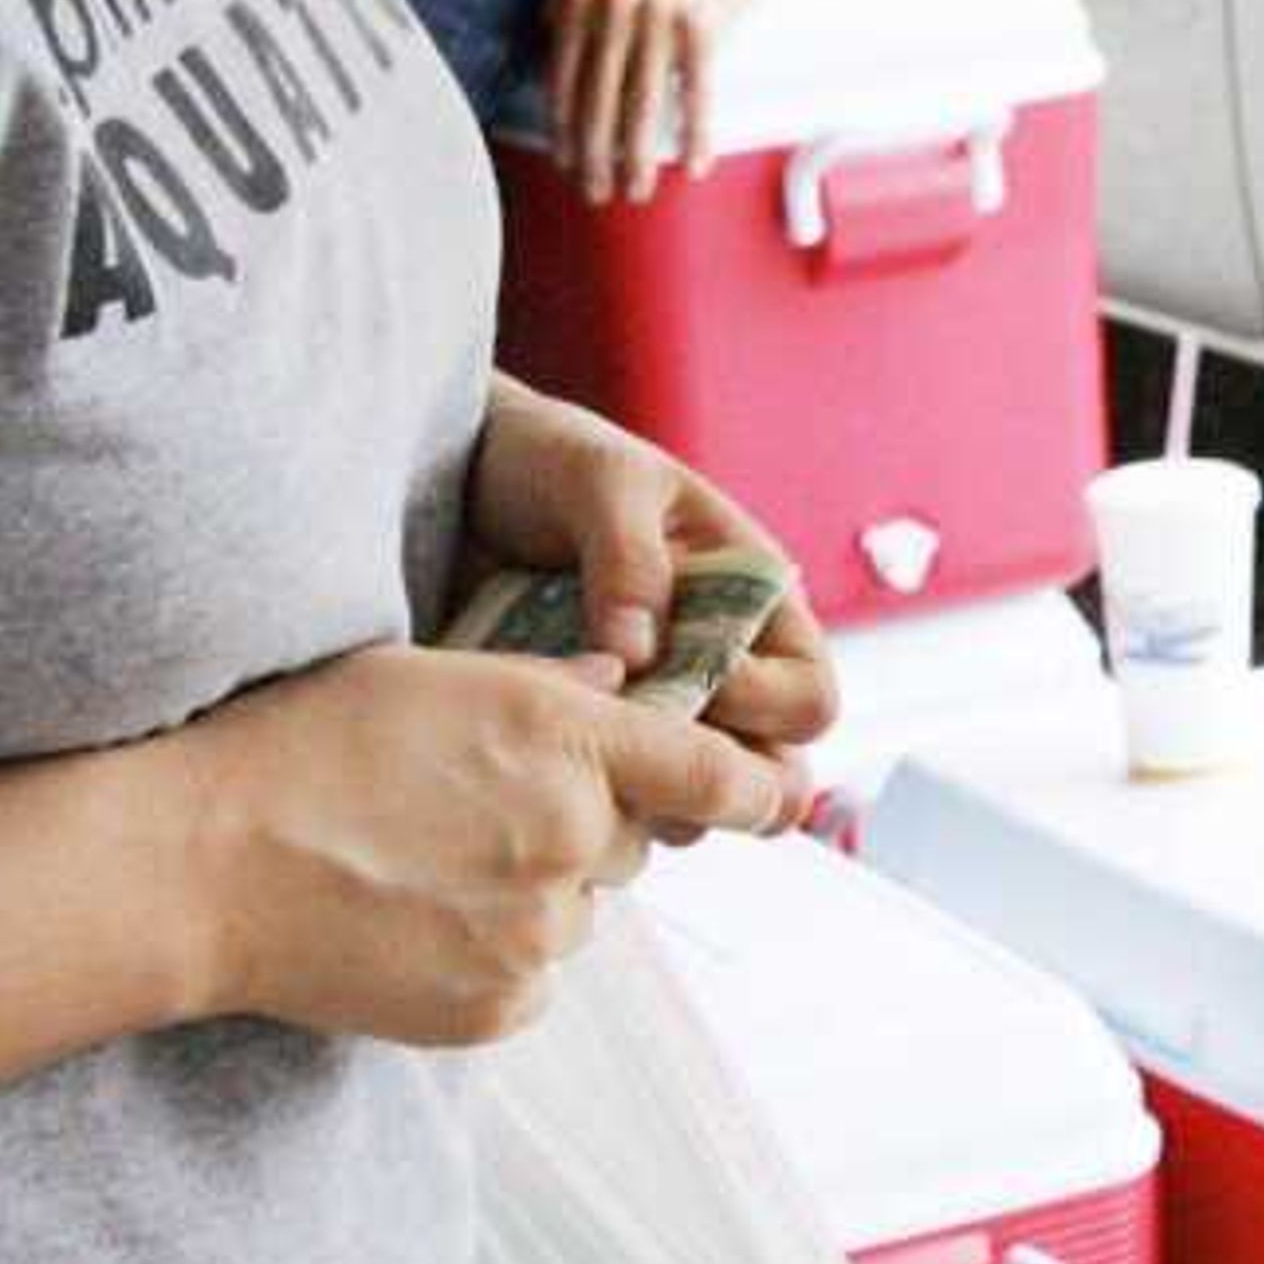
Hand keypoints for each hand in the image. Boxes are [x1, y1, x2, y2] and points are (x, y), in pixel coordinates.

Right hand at [173, 645, 797, 1045]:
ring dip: (530, 895)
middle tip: (476, 813)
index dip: (753, 787)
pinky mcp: (497, 1007)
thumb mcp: (428, 673)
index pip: (713, 771)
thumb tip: (619, 689)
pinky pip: (526, 981)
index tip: (778, 796)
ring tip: (420, 868)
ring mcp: (538, 933)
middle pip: (628, 842)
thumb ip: (544, 685)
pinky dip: (487, 958)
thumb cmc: (300, 745)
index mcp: (566, 740)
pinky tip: (406, 924)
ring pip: (574, 914)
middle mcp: (573, 838)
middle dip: (581, 828)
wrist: (199, 867)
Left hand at [467, 384, 840, 781]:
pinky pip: (617, 799)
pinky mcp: (594, 739)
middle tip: (639, 755)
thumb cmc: (550, 461)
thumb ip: (628, 556)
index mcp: (752, 602)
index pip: (809, 697)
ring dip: (650, 799)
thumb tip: (641, 653)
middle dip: (718, 779)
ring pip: (695, 801)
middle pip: (771, 771)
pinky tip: (542, 765)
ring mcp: (657, 711)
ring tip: (579, 758)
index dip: (764, 707)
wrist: (455, 483)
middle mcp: (720, 668)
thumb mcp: (599, 480)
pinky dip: (593, 798)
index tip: (687, 682)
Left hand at [543, 0, 723, 205]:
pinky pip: (697, 90)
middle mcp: (616, 2)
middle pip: (600, 95)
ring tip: (636, 190)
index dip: (563, 126)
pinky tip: (692, 166)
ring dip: (638, 154)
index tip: (566, 163)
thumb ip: (564, 1)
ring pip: (645, 100)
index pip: (565, 74)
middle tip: (595, 192)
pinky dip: (697, 131)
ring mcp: (661, 13)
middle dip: (596, 153)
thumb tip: (547, 38)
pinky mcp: (703, 24)